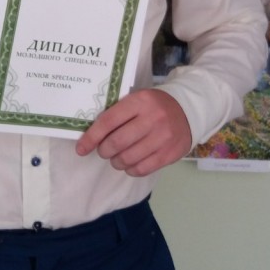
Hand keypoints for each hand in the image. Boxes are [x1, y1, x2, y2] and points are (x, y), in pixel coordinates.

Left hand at [76, 90, 191, 176]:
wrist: (188, 110)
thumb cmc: (154, 105)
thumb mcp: (138, 100)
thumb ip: (118, 113)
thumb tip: (91, 135)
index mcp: (140, 101)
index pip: (109, 121)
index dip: (91, 137)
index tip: (81, 148)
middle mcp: (152, 118)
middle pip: (117, 142)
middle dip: (104, 151)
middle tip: (103, 151)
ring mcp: (163, 137)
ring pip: (128, 158)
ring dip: (116, 162)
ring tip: (116, 158)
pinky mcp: (170, 154)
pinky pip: (142, 169)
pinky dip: (130, 169)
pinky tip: (130, 164)